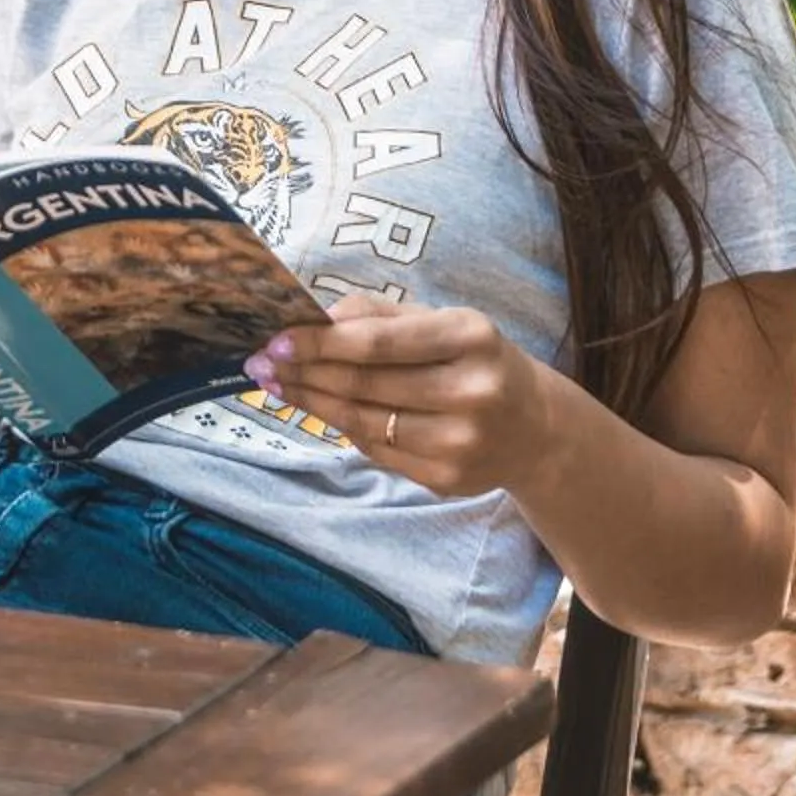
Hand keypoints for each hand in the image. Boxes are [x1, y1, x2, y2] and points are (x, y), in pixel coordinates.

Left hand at [245, 293, 553, 497]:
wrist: (534, 428)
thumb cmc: (474, 360)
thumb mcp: (442, 322)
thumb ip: (379, 315)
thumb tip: (314, 319)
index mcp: (471, 337)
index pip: (380, 342)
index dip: (322, 343)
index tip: (277, 340)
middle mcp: (472, 392)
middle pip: (366, 385)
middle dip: (305, 372)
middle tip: (260, 363)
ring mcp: (461, 442)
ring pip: (364, 423)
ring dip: (312, 403)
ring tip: (279, 385)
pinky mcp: (447, 480)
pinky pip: (376, 452)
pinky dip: (343, 428)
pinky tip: (320, 410)